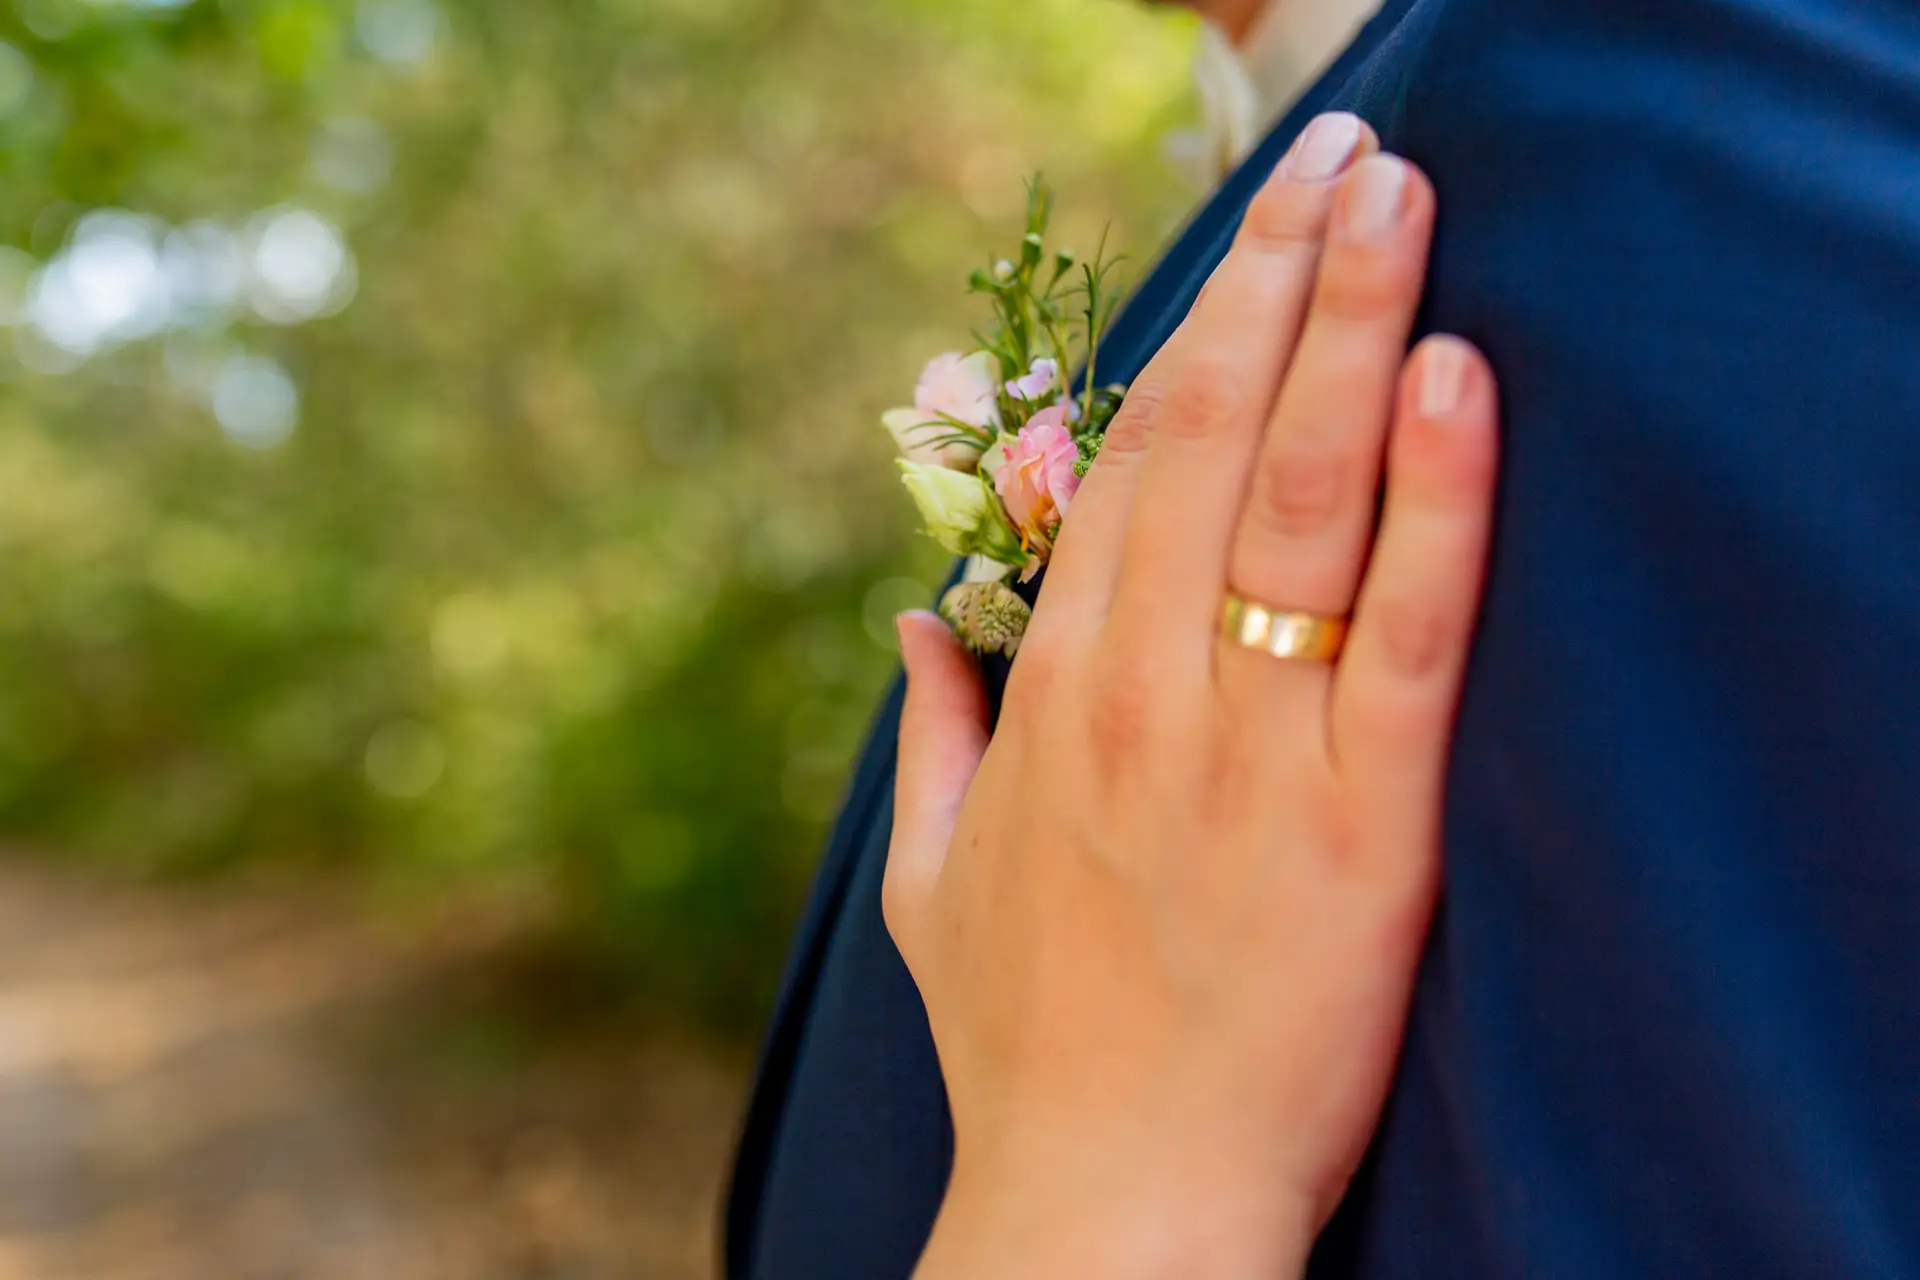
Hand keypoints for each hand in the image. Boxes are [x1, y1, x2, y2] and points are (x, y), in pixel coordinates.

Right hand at [884, 113, 1501, 1277]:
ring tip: (1402, 196)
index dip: (1199, 327)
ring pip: (1307, 498)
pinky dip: (1438, 496)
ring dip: (1357, 326)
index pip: (1127, 461)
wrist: (1107, 1203)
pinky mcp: (1361, 822)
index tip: (1255, 225)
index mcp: (1050, 691)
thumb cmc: (1024, 1044)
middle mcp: (1143, 690)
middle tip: (1343, 146)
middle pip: (1219, 437)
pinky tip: (1454, 376)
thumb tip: (915, 616)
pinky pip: (1407, 629)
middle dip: (1283, 273)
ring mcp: (1251, 747)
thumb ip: (928, 728)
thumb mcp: (925, 880)